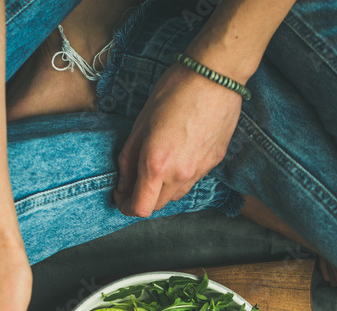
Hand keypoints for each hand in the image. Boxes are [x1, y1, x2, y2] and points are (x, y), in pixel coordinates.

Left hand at [113, 63, 242, 216]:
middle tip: (134, 180)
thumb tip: (123, 183)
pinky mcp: (214, 163)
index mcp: (157, 165)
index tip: (120, 195)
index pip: (140, 208)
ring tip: (157, 165)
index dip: (126, 207)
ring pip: (176, 195)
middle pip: (157, 206)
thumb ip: (129, 159)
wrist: (215, 77)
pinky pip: (192, 180)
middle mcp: (180, 175)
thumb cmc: (174, 92)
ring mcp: (200, 171)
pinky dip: (180, 176)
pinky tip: (178, 154)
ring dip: (162, 189)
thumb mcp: (140, 124)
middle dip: (142, 198)